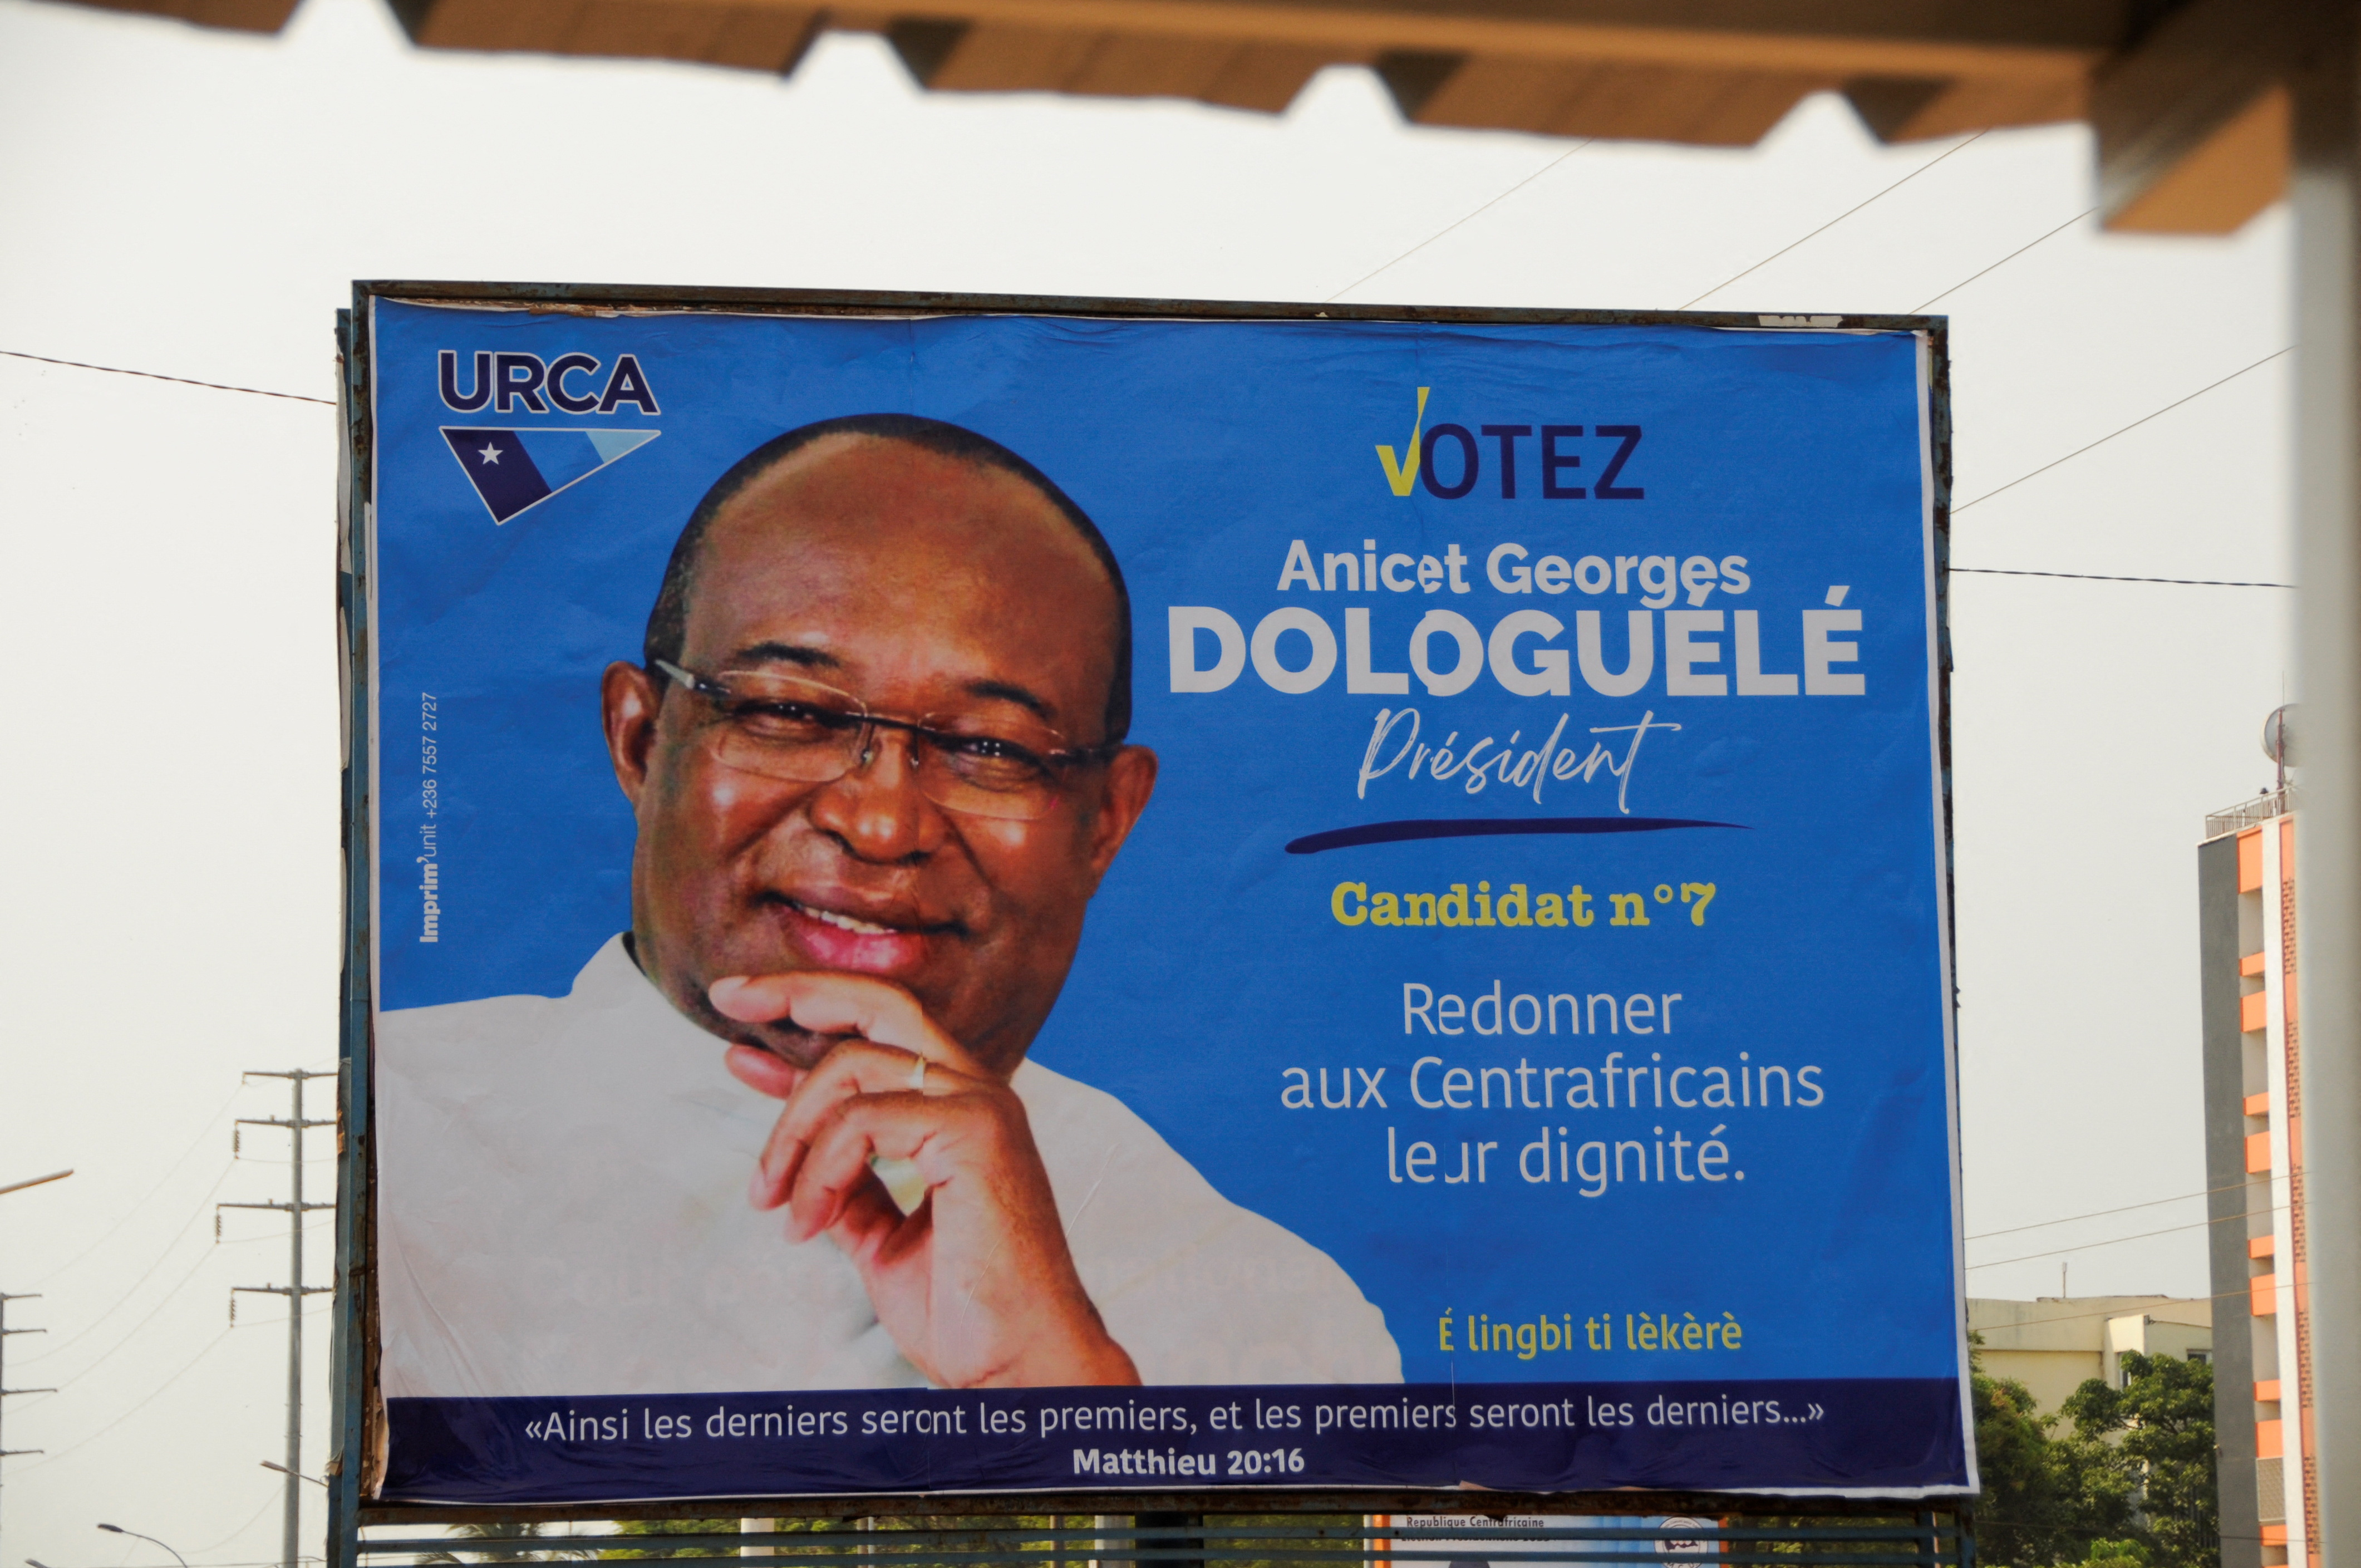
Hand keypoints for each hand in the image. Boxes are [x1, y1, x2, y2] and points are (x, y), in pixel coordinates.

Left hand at [711, 971, 1138, 1389]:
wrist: (1016, 1362)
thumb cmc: (965, 1310)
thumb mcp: (881, 1238)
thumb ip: (847, 1187)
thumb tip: (792, 1159)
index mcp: (958, 1110)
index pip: (876, 1036)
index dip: (804, 1021)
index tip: (737, 1031)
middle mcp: (975, 1092)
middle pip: (878, 1003)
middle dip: (796, 991)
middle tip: (729, 1000)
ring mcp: (980, 1105)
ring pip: (852, 1064)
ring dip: (790, 1132)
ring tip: (771, 1200)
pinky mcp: (974, 1132)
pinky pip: (862, 1121)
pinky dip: (818, 1171)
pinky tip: (807, 1221)